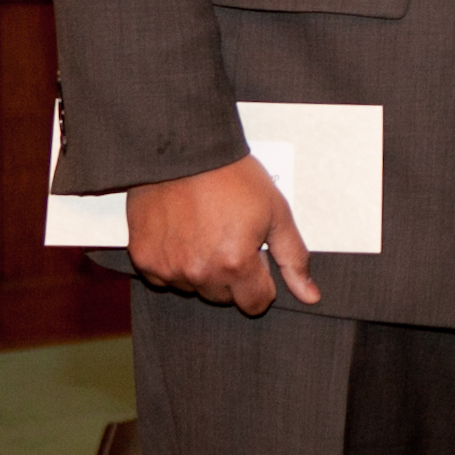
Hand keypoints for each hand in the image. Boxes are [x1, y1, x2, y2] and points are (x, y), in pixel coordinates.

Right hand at [126, 155, 318, 315]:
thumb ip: (293, 258)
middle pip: (223, 297)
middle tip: (230, 237)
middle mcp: (200, 273)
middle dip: (232, 275)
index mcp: (235, 264)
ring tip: (205, 231)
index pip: (255, 303)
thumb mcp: (276, 212)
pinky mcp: (144, 259)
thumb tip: (310, 296)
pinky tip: (181, 234)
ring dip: (202, 269)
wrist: (184, 151)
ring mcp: (168, 268)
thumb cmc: (232, 176)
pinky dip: (174, 262)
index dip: (261, 281)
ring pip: (193, 288)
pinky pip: (164, 277)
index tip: (256, 258)